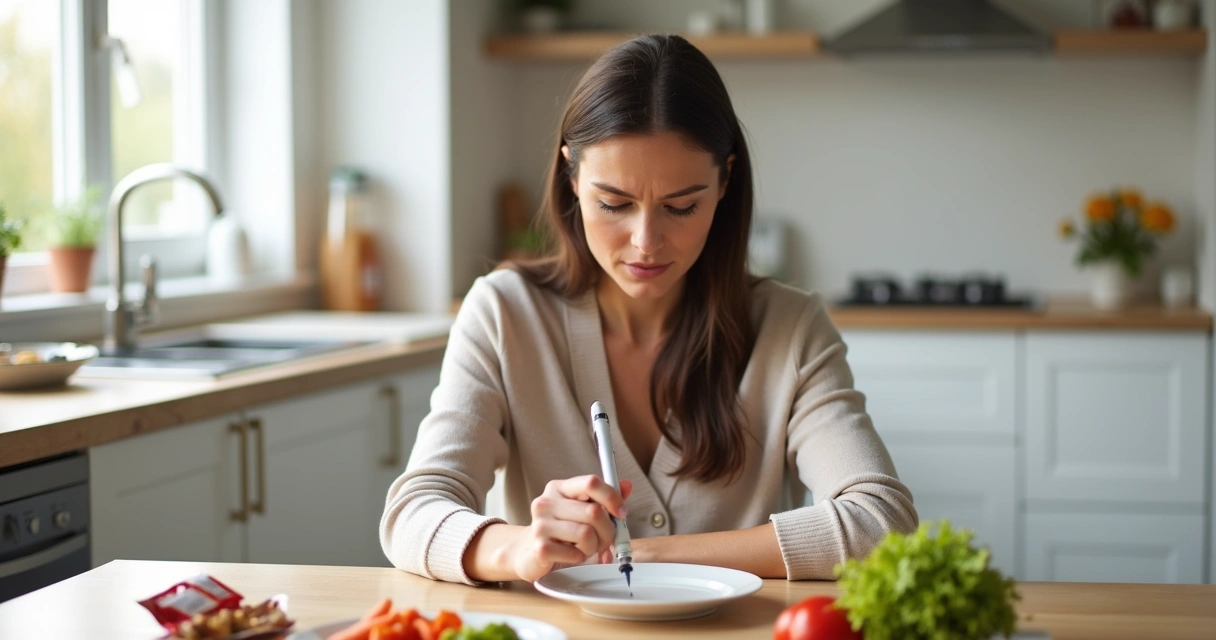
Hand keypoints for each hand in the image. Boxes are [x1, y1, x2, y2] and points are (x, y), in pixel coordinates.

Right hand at [505, 476, 632, 581]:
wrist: (529, 554)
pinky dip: (580, 557)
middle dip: (607, 530)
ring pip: (587, 534)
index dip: (612, 498)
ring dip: (594, 546)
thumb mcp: (582, 511)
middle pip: (594, 512)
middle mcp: (547, 502)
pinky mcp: (540, 547)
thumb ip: (604, 499)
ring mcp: (540, 524)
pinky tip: (572, 555)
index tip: (621, 513)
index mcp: (559, 488)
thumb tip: (627, 485)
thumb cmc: (561, 532)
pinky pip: (576, 553)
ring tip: (585, 547)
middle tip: (603, 539)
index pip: (591, 482)